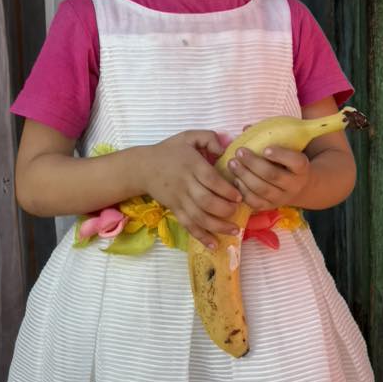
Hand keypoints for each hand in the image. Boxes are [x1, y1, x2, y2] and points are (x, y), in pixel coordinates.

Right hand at [142, 130, 242, 247]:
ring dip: (218, 226)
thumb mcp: (189, 136)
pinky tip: (214, 244)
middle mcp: (186, 184)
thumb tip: (226, 148)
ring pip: (199, 217)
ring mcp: (179, 199)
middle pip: (206, 201)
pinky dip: (201, 236)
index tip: (239, 196)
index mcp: (192, 165)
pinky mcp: (175, 210)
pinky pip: (188, 225)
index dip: (227, 190)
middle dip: (225, 210)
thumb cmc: (170, 151)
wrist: (143, 167)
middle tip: (238, 212)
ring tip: (234, 231)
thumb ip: (209, 138)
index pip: (211, 180)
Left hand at [228, 145, 310, 210]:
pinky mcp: (270, 207)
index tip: (266, 148)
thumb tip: (246, 129)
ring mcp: (282, 198)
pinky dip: (243, 191)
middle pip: (273, 175)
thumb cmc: (285, 161)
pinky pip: (255, 202)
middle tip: (240, 152)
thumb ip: (268, 137)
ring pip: (262, 189)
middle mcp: (294, 185)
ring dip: (245, 176)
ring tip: (232, 163)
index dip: (281, 155)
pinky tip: (235, 179)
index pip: (295, 162)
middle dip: (253, 163)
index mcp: (302, 167)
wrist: (295, 186)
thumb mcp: (285, 148)